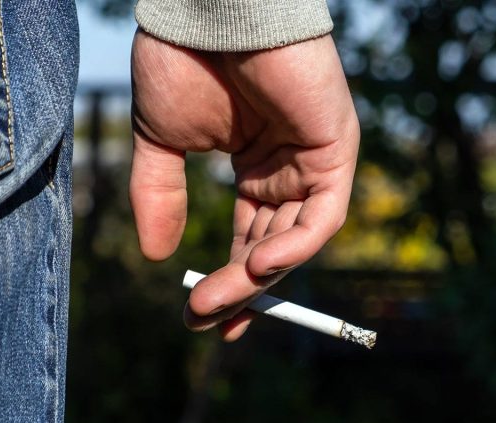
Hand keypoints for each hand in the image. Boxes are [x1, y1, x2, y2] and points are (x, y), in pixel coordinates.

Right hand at [129, 29, 358, 340]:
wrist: (204, 10)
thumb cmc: (183, 60)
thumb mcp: (160, 142)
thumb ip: (160, 195)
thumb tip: (158, 255)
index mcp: (254, 167)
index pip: (249, 237)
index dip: (228, 281)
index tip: (201, 319)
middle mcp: (288, 168)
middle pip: (271, 246)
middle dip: (239, 289)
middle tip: (204, 319)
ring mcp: (314, 159)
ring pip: (295, 239)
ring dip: (259, 277)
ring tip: (219, 303)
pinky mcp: (336, 147)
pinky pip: (324, 214)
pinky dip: (295, 245)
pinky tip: (259, 267)